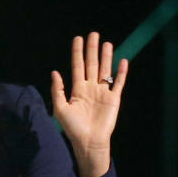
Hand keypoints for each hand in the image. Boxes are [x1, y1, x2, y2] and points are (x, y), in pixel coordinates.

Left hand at [50, 32, 127, 176]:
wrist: (89, 142)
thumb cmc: (73, 129)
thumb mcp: (60, 109)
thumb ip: (57, 90)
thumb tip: (54, 72)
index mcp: (77, 90)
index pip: (77, 66)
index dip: (77, 53)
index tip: (77, 39)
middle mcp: (90, 88)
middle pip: (92, 64)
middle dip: (92, 49)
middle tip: (93, 34)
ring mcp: (103, 93)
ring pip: (105, 70)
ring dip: (106, 57)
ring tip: (107, 43)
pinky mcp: (114, 99)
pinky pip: (119, 83)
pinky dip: (121, 72)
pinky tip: (122, 61)